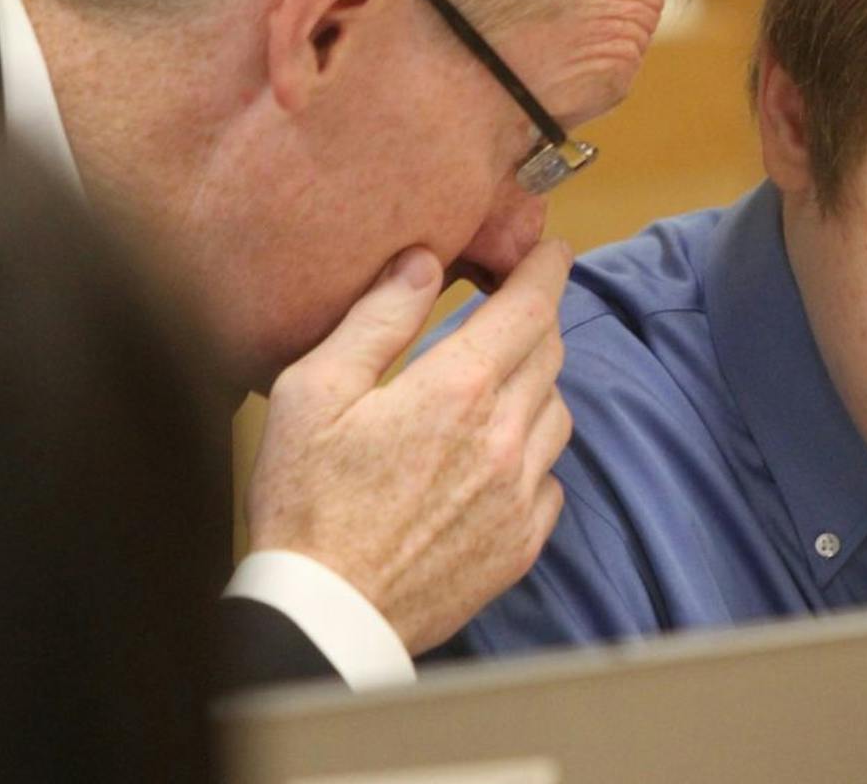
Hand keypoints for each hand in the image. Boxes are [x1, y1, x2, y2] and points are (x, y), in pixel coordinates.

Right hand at [245, 239, 572, 653]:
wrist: (326, 616)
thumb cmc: (307, 501)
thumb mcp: (315, 391)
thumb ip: (376, 318)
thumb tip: (422, 263)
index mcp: (459, 387)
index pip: (531, 306)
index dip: (547, 269)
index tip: (553, 251)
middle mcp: (506, 435)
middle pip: (551, 353)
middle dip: (537, 320)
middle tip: (512, 311)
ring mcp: (520, 492)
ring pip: (558, 412)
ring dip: (537, 386)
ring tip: (497, 386)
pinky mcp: (522, 542)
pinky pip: (552, 478)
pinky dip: (534, 455)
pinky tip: (496, 459)